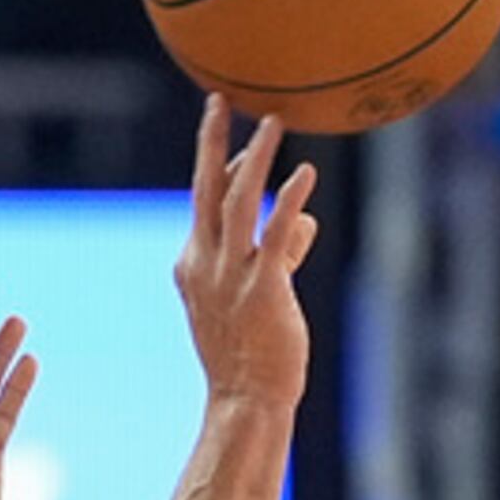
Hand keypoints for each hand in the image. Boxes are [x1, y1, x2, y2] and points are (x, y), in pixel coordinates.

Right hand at [174, 97, 319, 408]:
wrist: (246, 400)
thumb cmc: (252, 353)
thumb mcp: (258, 296)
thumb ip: (279, 252)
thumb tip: (303, 219)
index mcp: (193, 264)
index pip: (205, 202)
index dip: (226, 169)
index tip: (246, 147)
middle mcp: (206, 264)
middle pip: (205, 188)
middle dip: (212, 140)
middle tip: (221, 100)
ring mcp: (231, 276)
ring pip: (238, 201)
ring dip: (255, 159)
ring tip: (274, 123)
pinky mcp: (263, 290)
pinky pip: (274, 235)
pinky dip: (289, 201)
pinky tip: (305, 175)